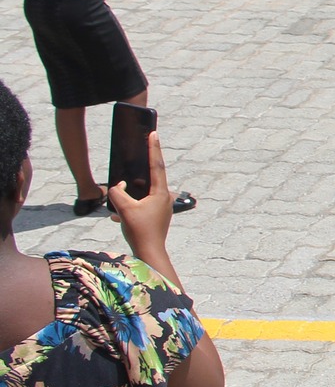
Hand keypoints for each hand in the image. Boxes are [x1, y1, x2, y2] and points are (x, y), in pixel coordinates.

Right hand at [109, 131, 173, 260]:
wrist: (149, 252)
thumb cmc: (139, 230)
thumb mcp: (124, 209)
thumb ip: (118, 193)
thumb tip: (118, 185)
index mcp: (160, 192)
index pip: (156, 165)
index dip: (154, 148)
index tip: (154, 133)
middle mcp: (165, 197)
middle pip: (152, 177)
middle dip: (142, 168)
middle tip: (139, 151)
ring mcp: (162, 206)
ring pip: (145, 192)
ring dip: (133, 193)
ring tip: (121, 196)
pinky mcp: (157, 215)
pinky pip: (143, 204)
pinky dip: (131, 206)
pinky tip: (117, 216)